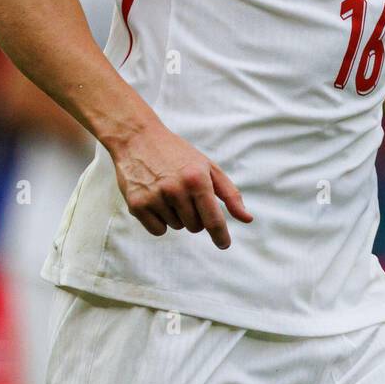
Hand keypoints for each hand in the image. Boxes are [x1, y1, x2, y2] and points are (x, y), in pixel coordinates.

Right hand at [110, 120, 251, 246]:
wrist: (137, 138)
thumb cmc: (177, 154)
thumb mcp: (207, 167)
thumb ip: (230, 194)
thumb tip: (247, 219)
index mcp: (197, 179)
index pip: (213, 220)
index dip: (220, 236)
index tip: (224, 244)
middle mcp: (176, 190)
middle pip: (195, 226)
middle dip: (195, 215)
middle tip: (185, 194)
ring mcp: (155, 198)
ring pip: (177, 227)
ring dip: (176, 215)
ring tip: (167, 190)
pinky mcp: (137, 205)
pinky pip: (158, 230)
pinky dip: (159, 221)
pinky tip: (155, 199)